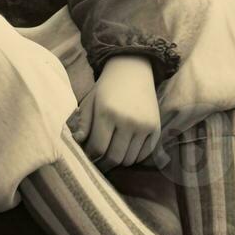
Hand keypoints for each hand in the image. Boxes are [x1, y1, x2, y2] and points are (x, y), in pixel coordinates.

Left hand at [77, 55, 160, 169]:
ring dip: (119, 161)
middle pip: (115, 157)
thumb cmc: (107, 87)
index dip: (91, 156)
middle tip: (99, 162)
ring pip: (129, 159)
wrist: (132, 71)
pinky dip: (134, 156)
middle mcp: (128, 120)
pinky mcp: (155, 128)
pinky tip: (125, 149)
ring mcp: (144, 125)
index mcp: (107, 113)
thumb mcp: (90, 101)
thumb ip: (83, 123)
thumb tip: (79, 143)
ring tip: (111, 154)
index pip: (98, 148)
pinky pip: (144, 154)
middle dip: (104, 163)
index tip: (88, 157)